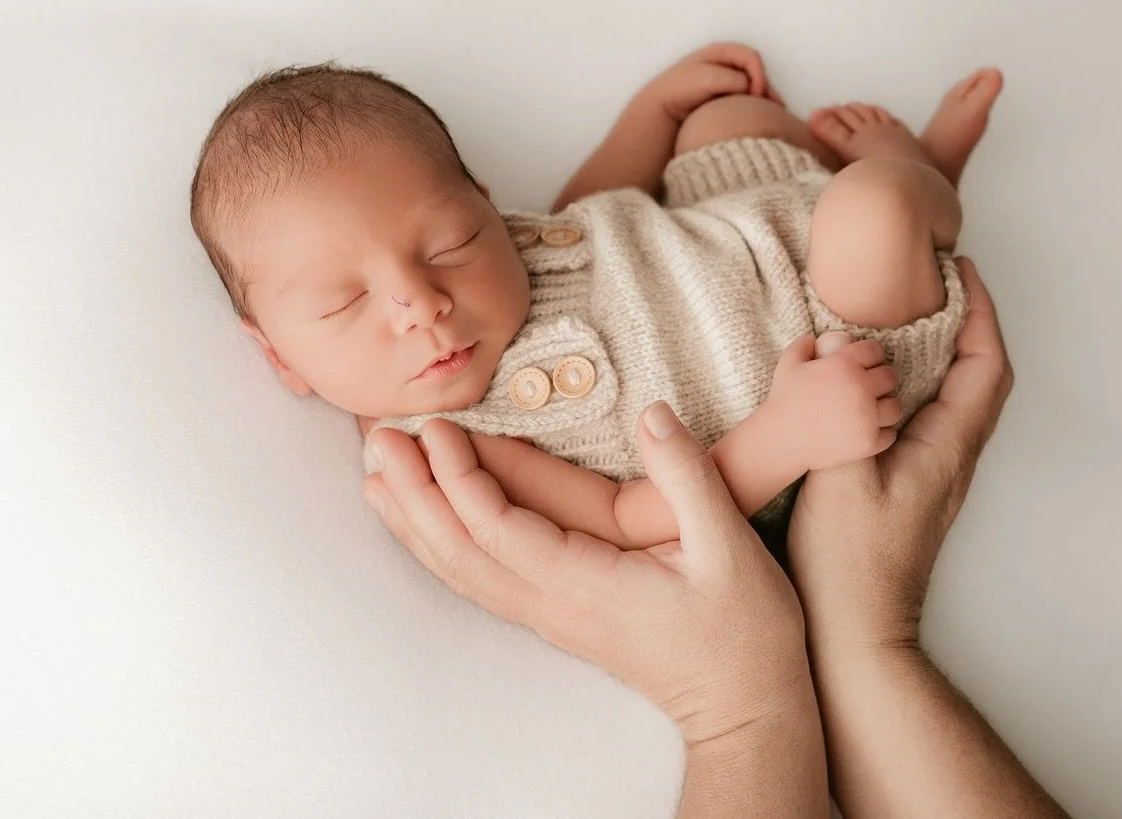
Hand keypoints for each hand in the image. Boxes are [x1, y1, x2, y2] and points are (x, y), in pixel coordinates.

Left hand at [360, 402, 813, 745]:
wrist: (742, 707)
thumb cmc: (742, 633)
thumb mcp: (730, 548)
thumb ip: (688, 476)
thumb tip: (652, 414)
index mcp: (585, 584)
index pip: (497, 528)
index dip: (458, 477)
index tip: (435, 428)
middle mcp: (552, 604)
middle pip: (459, 549)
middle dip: (414, 491)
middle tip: (378, 437)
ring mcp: (548, 614)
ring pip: (460, 569)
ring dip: (415, 520)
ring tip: (378, 474)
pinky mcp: (554, 615)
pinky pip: (479, 579)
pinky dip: (441, 546)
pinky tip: (426, 523)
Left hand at [640, 42, 784, 123]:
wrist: (662, 107)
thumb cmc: (681, 88)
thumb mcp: (709, 78)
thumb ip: (734, 79)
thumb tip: (750, 89)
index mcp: (722, 52)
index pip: (752, 57)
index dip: (758, 74)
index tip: (755, 94)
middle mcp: (726, 64)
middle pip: (756, 72)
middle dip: (765, 89)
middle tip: (772, 109)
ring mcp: (726, 81)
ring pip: (753, 87)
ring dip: (763, 100)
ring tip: (774, 117)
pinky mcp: (724, 97)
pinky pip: (745, 99)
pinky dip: (755, 107)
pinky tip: (762, 119)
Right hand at [761, 333, 902, 471]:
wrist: (780, 440)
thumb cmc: (783, 400)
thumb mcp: (788, 363)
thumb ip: (804, 344)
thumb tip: (815, 339)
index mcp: (844, 364)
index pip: (875, 351)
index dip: (871, 355)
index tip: (865, 364)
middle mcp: (860, 388)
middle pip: (890, 377)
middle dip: (881, 380)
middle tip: (870, 388)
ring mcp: (866, 417)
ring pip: (895, 406)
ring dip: (885, 407)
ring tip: (873, 410)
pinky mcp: (868, 442)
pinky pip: (889, 433)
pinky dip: (881, 432)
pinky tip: (867, 429)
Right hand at [788, 258, 1013, 650]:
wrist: (856, 634)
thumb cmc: (849, 564)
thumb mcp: (837, 476)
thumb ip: (839, 408)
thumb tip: (832, 347)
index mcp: (947, 449)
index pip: (985, 365)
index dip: (981, 313)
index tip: (959, 272)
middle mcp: (953, 459)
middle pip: (980, 377)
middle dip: (966, 323)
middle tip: (932, 284)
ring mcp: (936, 476)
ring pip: (956, 398)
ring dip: (943, 352)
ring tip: (905, 317)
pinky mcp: (913, 488)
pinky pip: (930, 419)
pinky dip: (917, 384)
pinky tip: (878, 382)